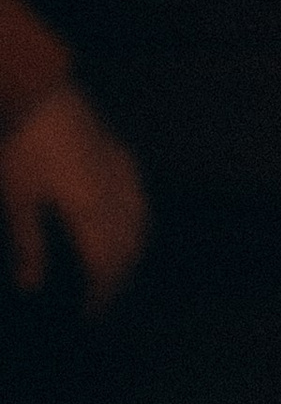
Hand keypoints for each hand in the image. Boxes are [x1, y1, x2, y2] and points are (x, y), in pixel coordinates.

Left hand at [1, 82, 149, 307]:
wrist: (36, 91)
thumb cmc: (20, 146)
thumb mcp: (18, 199)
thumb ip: (30, 244)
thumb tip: (32, 286)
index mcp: (91, 212)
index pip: (105, 265)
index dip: (101, 292)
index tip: (91, 312)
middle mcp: (117, 197)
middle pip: (128, 248)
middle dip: (119, 276)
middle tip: (105, 294)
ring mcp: (122, 172)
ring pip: (141, 222)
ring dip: (133, 250)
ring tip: (121, 266)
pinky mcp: (119, 152)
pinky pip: (139, 194)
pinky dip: (138, 217)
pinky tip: (129, 218)